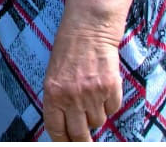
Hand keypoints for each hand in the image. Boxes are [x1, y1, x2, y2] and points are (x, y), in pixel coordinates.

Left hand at [41, 19, 121, 140]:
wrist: (88, 30)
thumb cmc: (68, 51)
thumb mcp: (54, 76)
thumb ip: (59, 101)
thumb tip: (66, 127)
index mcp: (52, 93)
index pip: (56, 129)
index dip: (62, 141)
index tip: (68, 144)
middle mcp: (71, 97)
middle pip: (79, 135)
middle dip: (83, 140)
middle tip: (86, 140)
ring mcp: (92, 94)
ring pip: (98, 122)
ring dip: (96, 114)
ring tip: (91, 92)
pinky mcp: (111, 89)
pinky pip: (112, 109)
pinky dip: (110, 103)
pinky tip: (103, 85)